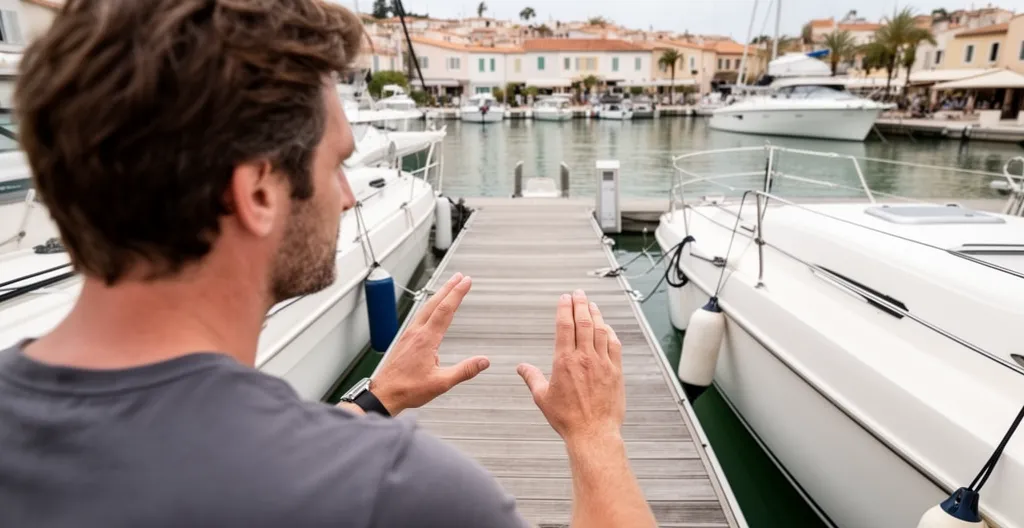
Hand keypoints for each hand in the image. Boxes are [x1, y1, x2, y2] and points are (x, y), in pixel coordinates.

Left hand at [372, 272, 488, 414]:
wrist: (384, 394)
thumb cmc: (408, 390)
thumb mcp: (441, 383)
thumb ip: (464, 370)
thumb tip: (483, 361)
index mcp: (426, 339)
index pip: (445, 310)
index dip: (457, 294)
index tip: (466, 282)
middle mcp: (416, 333)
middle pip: (434, 304)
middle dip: (449, 288)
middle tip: (460, 277)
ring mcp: (408, 335)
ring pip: (426, 309)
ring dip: (439, 296)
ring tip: (448, 288)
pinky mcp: (405, 340)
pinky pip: (419, 317)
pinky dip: (429, 307)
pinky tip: (431, 310)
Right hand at [517, 290, 624, 444]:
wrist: (593, 433)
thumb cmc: (567, 419)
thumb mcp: (542, 398)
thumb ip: (531, 378)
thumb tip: (521, 367)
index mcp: (564, 361)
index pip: (564, 326)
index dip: (564, 308)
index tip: (564, 297)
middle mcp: (584, 358)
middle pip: (583, 322)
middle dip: (580, 304)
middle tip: (578, 293)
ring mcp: (602, 363)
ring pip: (600, 330)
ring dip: (595, 314)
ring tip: (591, 304)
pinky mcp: (615, 371)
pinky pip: (614, 345)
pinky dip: (610, 332)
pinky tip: (606, 327)